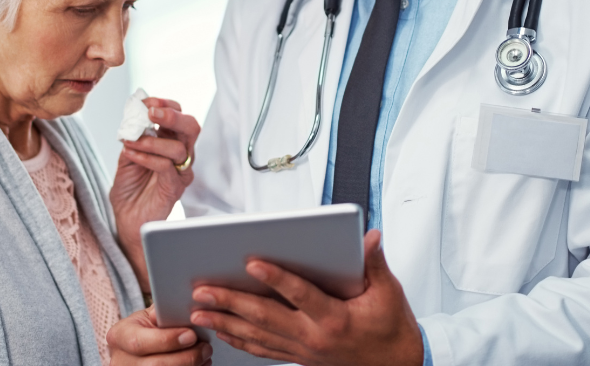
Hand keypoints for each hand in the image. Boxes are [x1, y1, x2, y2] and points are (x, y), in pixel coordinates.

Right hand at [107, 306, 211, 365]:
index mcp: (118, 336)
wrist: (134, 349)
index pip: (140, 342)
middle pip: (155, 365)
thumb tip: (178, 310)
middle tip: (205, 348)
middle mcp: (120, 360)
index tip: (191, 335)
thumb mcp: (147, 316)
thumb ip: (162, 312)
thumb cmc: (145, 329)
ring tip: (205, 356)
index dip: (167, 340)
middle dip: (185, 358)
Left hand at [111, 97, 198, 288]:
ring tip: (131, 141)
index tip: (146, 101)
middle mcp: (180, 155)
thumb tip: (133, 117)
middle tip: (151, 112)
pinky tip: (132, 155)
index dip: (165, 104)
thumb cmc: (129, 190)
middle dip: (172, 114)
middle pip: (191, 127)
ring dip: (151, 140)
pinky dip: (148, 157)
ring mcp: (180, 172)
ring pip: (179, 147)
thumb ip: (133, 137)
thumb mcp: (126, 156)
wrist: (127, 221)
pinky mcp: (175, 188)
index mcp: (170, 142)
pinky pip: (167, 167)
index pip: (178, 115)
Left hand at [188, 230, 422, 365]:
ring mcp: (303, 351)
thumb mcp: (389, 293)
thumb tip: (369, 236)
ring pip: (258, 336)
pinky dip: (239, 341)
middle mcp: (314, 338)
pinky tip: (220, 332)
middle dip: (231, 303)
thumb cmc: (391, 328)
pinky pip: (263, 350)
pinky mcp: (299, 358)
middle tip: (203, 290)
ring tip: (198, 312)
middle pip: (266, 318)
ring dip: (225, 324)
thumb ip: (375, 263)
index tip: (251, 262)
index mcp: (335, 319)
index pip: (300, 295)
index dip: (276, 278)